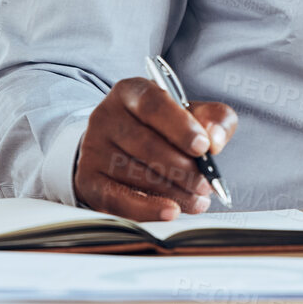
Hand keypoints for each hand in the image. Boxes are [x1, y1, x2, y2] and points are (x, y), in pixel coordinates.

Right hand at [73, 77, 237, 220]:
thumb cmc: (164, 128)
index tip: (204, 147)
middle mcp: (106, 115)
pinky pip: (117, 198)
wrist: (122, 146)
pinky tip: (171, 211)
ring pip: (136, 173)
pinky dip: (147, 209)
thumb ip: (214, 118)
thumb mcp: (193, 114)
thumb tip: (214, 139)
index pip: (153, 104)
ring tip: (197, 199)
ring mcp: (93, 148)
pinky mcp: (88, 179)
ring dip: (173, 191)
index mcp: (132, 91)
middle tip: (206, 184)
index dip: (180, 127)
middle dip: (183, 169)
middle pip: (146, 144)